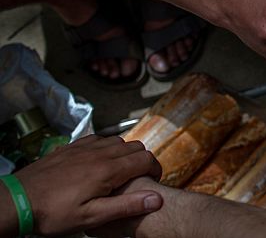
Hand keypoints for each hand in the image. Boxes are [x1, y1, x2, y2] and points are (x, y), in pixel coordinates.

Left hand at [12, 135, 161, 236]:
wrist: (17, 201)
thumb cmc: (53, 213)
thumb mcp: (91, 218)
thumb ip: (125, 206)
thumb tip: (156, 199)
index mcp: (108, 170)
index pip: (145, 159)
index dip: (155, 169)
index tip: (153, 182)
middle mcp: (99, 153)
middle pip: (135, 146)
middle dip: (142, 161)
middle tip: (138, 179)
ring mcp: (84, 147)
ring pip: (117, 140)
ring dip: (125, 153)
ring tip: (119, 172)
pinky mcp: (70, 147)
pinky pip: (98, 138)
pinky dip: (107, 147)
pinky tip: (98, 162)